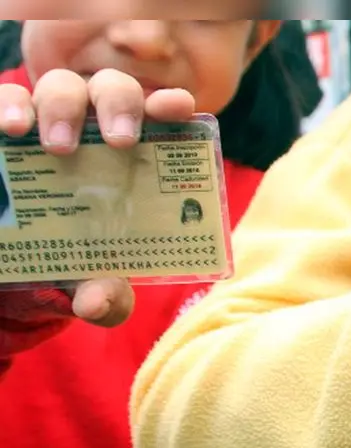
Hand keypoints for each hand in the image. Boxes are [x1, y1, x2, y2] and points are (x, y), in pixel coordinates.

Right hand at [0, 68, 195, 330]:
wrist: (16, 262)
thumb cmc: (73, 257)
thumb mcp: (90, 282)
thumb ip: (105, 296)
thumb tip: (98, 304)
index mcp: (134, 151)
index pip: (159, 114)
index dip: (170, 104)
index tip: (179, 108)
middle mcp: (93, 123)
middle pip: (112, 89)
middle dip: (120, 105)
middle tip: (120, 141)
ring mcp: (45, 118)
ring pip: (58, 85)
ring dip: (62, 106)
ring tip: (58, 146)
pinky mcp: (3, 123)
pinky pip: (2, 99)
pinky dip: (5, 106)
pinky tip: (8, 129)